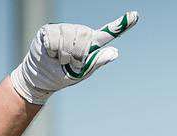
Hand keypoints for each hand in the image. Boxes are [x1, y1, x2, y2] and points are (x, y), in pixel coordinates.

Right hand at [10, 12, 138, 104]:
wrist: (41, 78)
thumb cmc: (62, 75)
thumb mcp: (82, 72)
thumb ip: (97, 61)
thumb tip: (116, 51)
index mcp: (90, 43)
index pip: (108, 33)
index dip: (121, 25)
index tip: (135, 15)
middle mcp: (78, 32)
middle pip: (85, 37)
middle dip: (77, 54)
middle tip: (68, 63)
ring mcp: (63, 28)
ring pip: (69, 38)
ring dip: (64, 54)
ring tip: (59, 59)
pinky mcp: (49, 29)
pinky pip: (55, 39)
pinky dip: (53, 51)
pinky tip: (50, 54)